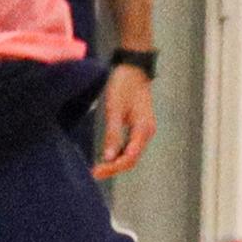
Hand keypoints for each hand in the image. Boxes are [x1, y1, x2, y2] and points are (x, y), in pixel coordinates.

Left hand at [92, 61, 155, 178]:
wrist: (134, 68)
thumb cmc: (123, 84)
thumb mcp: (114, 108)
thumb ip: (112, 134)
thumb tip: (108, 158)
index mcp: (143, 129)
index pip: (129, 158)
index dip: (113, 168)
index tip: (95, 172)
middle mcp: (147, 132)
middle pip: (131, 159)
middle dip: (113, 168)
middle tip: (94, 173)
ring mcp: (145, 130)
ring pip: (132, 154)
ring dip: (116, 163)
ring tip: (98, 168)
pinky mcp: (139, 127)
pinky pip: (131, 146)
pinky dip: (119, 154)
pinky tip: (107, 157)